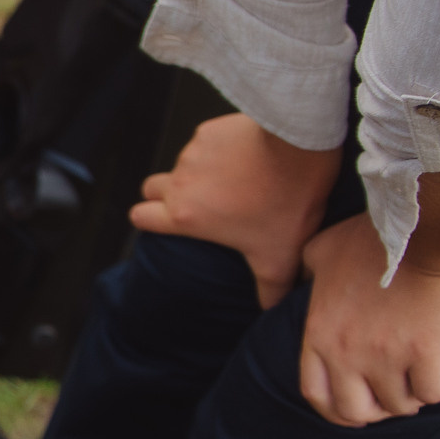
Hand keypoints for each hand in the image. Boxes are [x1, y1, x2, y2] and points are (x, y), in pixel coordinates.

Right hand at [130, 114, 339, 307]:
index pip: (140, 217)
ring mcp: (192, 152)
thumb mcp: (279, 256)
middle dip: (165, 195)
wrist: (299, 147)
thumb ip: (269, 287)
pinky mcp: (210, 130)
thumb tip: (268, 307)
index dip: (149, 221)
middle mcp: (180, 182)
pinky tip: (249, 158)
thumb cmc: (285, 201)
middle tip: (198, 203)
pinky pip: (206, 142)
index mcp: (185, 215)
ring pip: (183, 165)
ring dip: (200, 173)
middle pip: (151, 188)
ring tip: (237, 180)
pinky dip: (220, 150)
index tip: (167, 224)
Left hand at [297, 214, 439, 425]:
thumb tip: (304, 281)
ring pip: (401, 405)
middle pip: (356, 412)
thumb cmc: (372, 237)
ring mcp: (385, 356)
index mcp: (318, 334)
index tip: (359, 408)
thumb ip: (307, 272)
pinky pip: (436, 393)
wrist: (420, 230)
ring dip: (418, 398)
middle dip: (378, 412)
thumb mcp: (321, 250)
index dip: (337, 410)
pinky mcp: (425, 353)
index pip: (316, 395)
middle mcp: (347, 353)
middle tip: (398, 396)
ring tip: (433, 380)